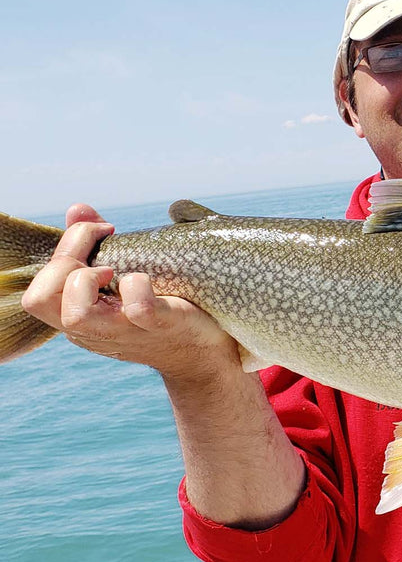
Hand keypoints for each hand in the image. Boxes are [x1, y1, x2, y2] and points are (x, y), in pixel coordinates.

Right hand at [21, 204, 239, 382]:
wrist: (203, 351)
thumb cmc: (158, 310)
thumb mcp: (120, 281)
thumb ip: (96, 246)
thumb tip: (77, 210)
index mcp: (79, 319)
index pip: (38, 291)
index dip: (60, 251)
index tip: (99, 233)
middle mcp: (94, 331)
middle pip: (40, 301)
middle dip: (66, 259)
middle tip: (107, 246)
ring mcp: (126, 332)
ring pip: (76, 315)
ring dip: (89, 279)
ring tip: (116, 270)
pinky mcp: (161, 326)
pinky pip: (139, 309)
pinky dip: (137, 286)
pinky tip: (146, 279)